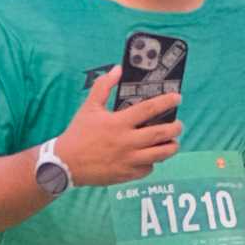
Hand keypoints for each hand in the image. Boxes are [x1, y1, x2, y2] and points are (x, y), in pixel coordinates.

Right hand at [54, 71, 182, 186]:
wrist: (65, 163)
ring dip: (171, 147)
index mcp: (119, 123)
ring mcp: (128, 160)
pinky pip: (148, 169)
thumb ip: (103, 87)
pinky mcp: (126, 175)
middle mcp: (127, 142)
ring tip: (172, 142)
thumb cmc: (78, 133)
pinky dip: (153, 162)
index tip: (178, 98)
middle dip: (175, 128)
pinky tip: (151, 157)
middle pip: (161, 134)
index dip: (166, 102)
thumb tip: (117, 69)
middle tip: (178, 124)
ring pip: (160, 154)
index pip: (149, 109)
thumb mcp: (89, 107)